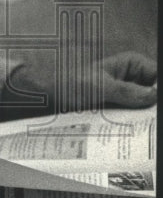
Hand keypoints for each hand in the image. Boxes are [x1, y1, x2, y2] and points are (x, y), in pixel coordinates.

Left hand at [4, 52, 156, 116]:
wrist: (47, 93)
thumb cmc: (69, 82)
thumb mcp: (98, 86)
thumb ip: (126, 91)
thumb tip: (153, 96)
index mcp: (132, 64)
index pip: (157, 76)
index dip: (157, 92)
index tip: (154, 106)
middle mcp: (133, 77)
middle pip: (153, 94)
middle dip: (150, 108)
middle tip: (148, 122)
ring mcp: (127, 93)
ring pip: (145, 107)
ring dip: (143, 118)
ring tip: (142, 130)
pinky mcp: (120, 107)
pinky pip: (133, 117)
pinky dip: (133, 125)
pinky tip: (131, 134)